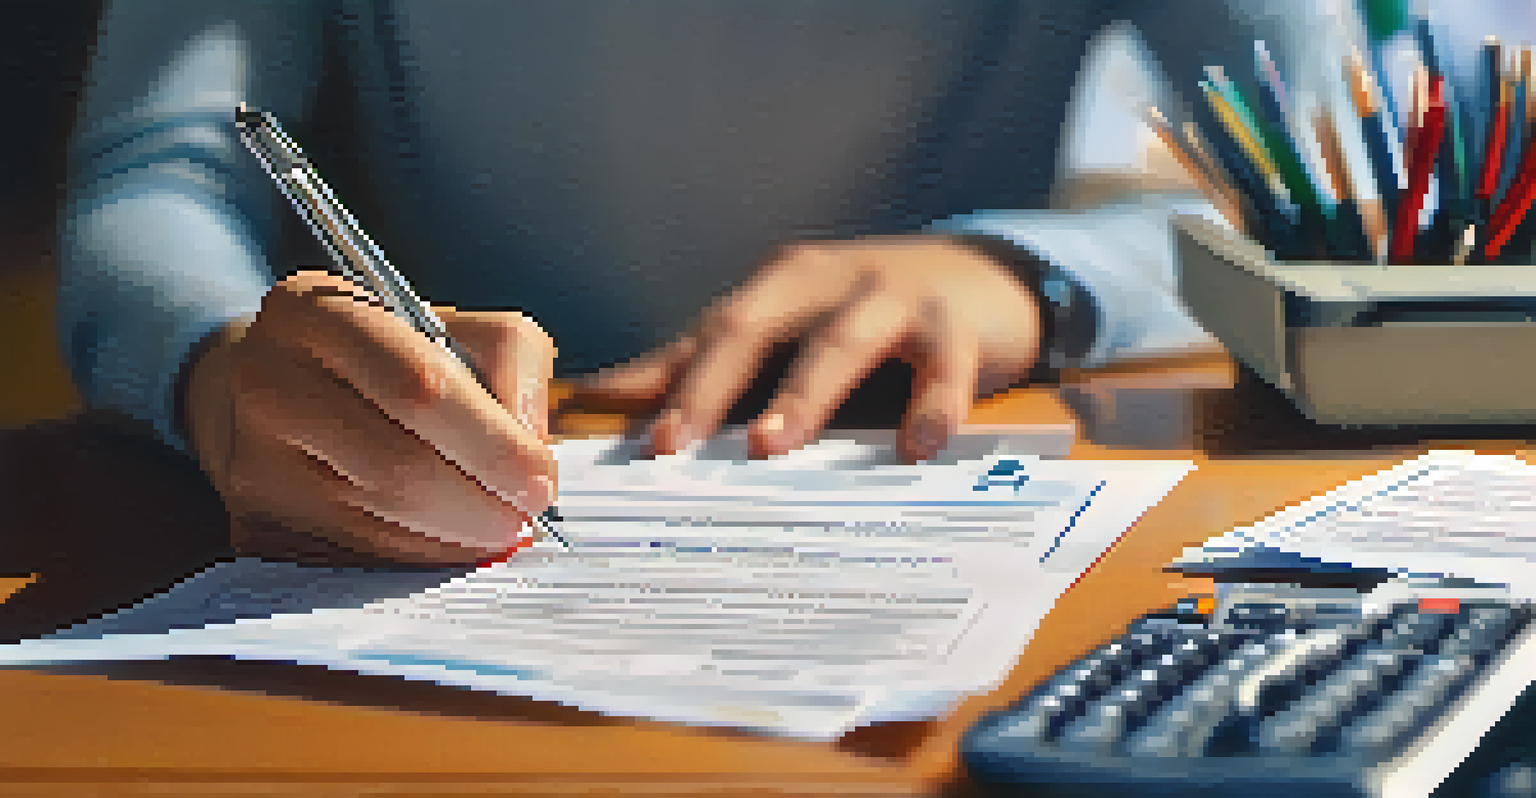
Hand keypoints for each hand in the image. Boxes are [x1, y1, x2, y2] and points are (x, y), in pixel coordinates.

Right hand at [183, 271, 557, 566]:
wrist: (284, 389)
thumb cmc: (388, 356)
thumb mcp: (454, 326)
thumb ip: (510, 361)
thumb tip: (530, 450)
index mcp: (315, 311)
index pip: (418, 383)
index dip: (492, 443)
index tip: (541, 480)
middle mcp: (268, 381)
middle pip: (397, 464)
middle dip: (481, 503)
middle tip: (527, 517)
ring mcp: (252, 459)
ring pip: (380, 518)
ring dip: (458, 535)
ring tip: (498, 527)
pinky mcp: (255, 523)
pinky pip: (359, 553)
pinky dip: (422, 556)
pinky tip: (450, 540)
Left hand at [574, 234, 1044, 462]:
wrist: (982, 280)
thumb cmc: (864, 316)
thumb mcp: (784, 331)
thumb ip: (698, 363)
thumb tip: (601, 395)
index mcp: (778, 288)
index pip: (715, 334)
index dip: (676, 385)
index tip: (645, 446)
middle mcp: (826, 282)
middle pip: (758, 329)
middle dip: (714, 385)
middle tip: (679, 444)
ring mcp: (892, 297)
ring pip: (842, 341)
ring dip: (805, 391)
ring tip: (773, 443)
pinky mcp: (955, 324)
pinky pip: (943, 365)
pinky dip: (932, 404)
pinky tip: (917, 448)